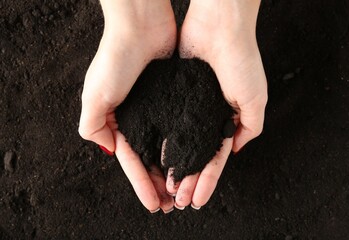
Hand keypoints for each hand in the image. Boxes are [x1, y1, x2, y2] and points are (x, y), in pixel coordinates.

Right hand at [78, 0, 176, 212]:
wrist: (141, 25)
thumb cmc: (116, 58)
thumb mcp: (95, 94)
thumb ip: (93, 125)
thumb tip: (108, 149)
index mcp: (118, 120)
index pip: (131, 161)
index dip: (142, 184)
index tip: (155, 205)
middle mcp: (138, 117)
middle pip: (151, 158)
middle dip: (160, 183)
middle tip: (173, 204)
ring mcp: (158, 108)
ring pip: (168, 146)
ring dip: (175, 169)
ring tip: (185, 190)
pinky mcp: (175, 97)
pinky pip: (181, 128)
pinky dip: (186, 145)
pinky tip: (195, 160)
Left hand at [167, 0, 267, 208]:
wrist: (219, 27)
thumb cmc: (242, 60)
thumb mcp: (255, 99)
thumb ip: (250, 127)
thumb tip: (236, 149)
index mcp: (226, 118)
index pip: (215, 157)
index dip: (207, 179)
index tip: (199, 199)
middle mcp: (206, 114)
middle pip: (194, 155)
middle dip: (189, 179)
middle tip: (179, 201)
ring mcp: (189, 105)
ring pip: (178, 143)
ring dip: (174, 166)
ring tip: (167, 188)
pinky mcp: (173, 92)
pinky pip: (166, 122)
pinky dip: (162, 141)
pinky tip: (156, 159)